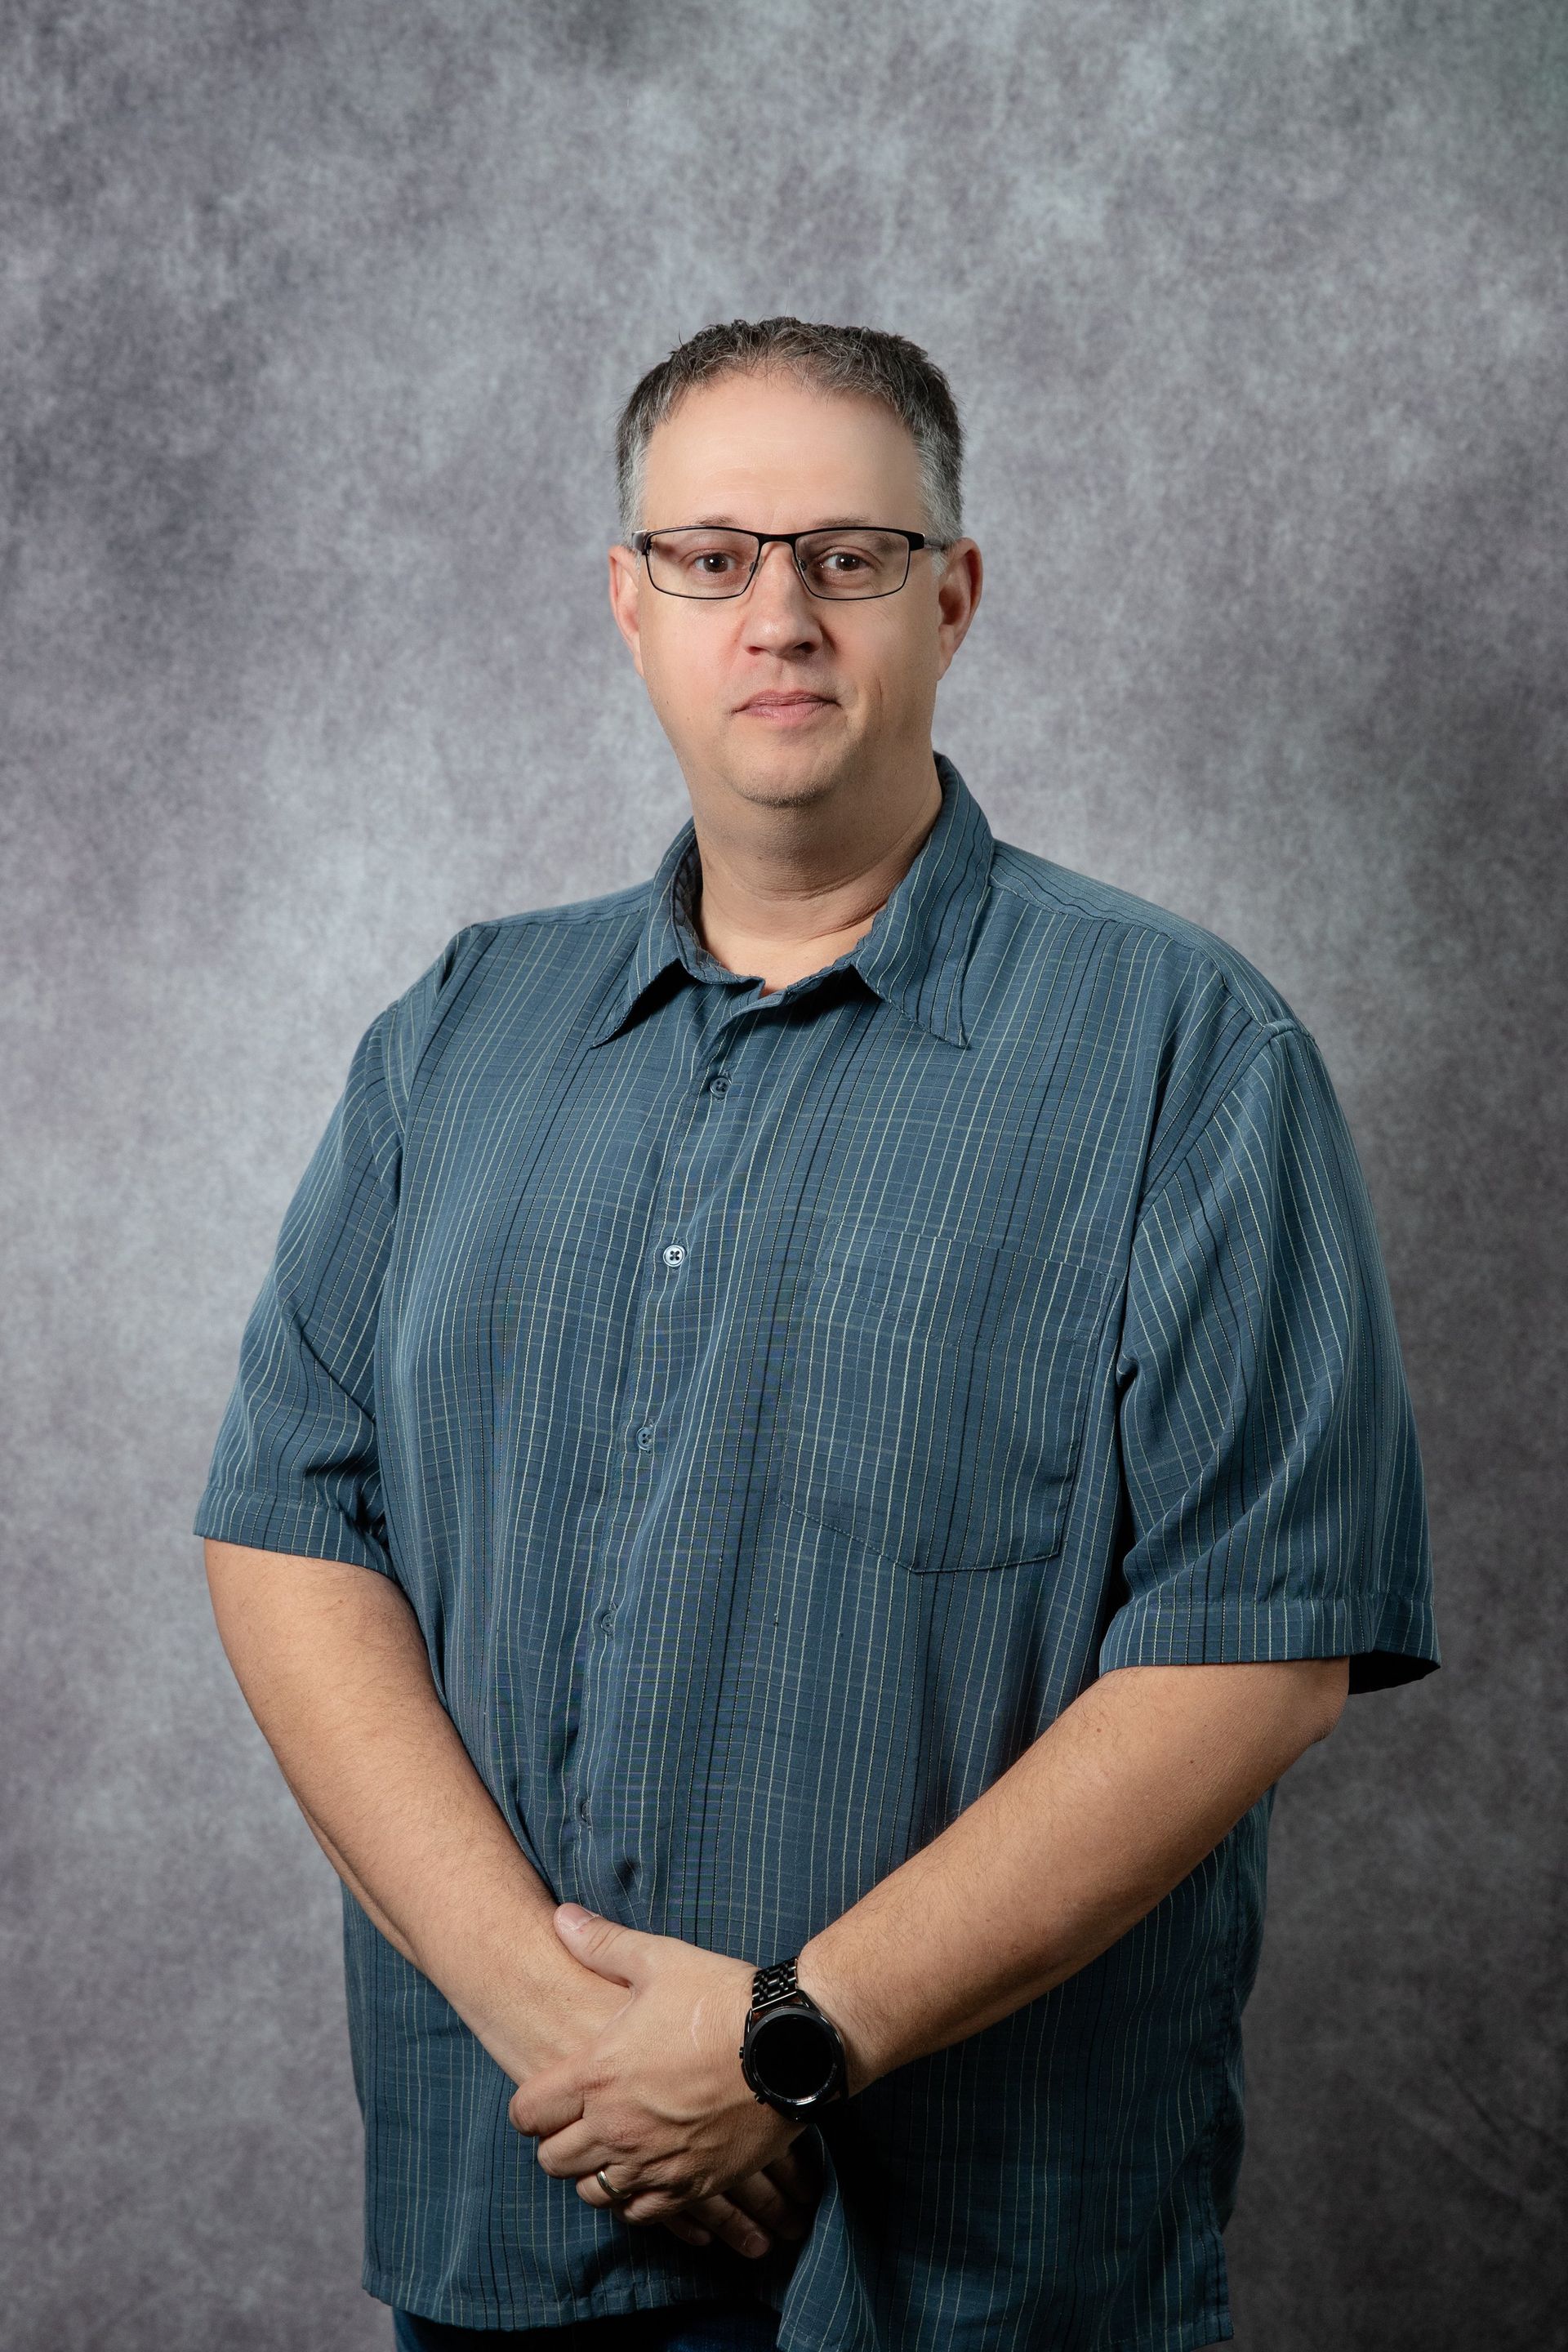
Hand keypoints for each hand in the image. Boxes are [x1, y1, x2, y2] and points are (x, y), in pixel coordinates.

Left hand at [508, 1905, 819, 2261]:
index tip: (545, 2096)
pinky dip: (634, 2199)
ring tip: (610, 2145)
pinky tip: (645, 2171)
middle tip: (576, 2120)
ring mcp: (653, 2163)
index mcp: (597, 2074)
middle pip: (552, 2160)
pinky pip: (639, 2214)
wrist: (790, 2046)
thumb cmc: (721, 1998)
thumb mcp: (659, 1959)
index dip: (529, 2105)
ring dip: (593, 2171)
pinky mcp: (690, 2186)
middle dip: (556, 2140)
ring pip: (592, 2193)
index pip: (527, 2113)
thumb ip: (602, 1943)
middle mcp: (616, 2127)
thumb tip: (561, 1916)